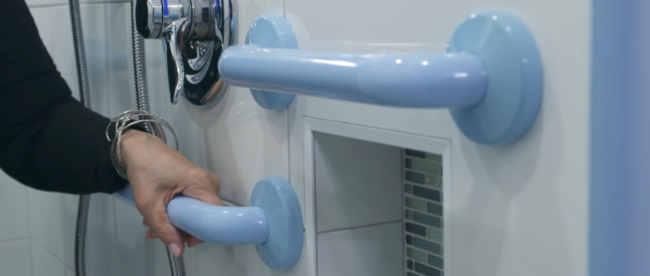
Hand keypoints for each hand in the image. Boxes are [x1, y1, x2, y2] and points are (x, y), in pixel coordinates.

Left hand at [119, 130, 222, 256]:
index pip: (214, 215)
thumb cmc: (144, 170)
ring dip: (177, 222)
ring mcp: (204, 181)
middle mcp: (209, 182)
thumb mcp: (149, 204)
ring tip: (153, 226)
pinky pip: (194, 203)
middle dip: (183, 229)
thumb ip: (163, 229)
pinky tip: (159, 216)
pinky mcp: (196, 182)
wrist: (138, 147)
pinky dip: (178, 212)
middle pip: (205, 215)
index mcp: (201, 183)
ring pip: (198, 211)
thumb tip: (178, 251)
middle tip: (159, 233)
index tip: (183, 241)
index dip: (201, 232)